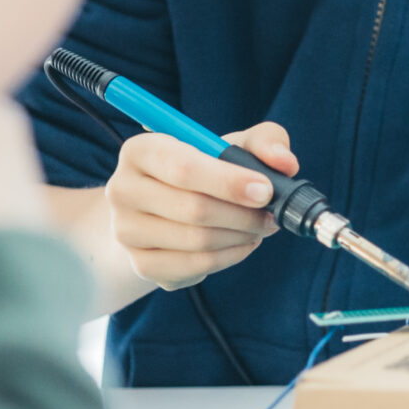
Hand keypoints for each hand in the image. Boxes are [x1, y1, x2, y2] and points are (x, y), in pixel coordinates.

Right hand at [104, 121, 291, 290]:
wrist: (168, 209)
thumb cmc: (208, 169)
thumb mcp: (234, 145)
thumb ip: (265, 142)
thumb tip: (285, 163)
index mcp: (141, 151)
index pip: (183, 168)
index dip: (229, 182)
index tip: (266, 190)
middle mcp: (122, 190)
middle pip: (193, 209)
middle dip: (244, 215)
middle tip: (272, 215)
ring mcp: (127, 232)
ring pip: (197, 241)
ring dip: (241, 236)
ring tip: (259, 226)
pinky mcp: (142, 264)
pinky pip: (195, 267)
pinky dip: (230, 257)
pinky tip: (242, 243)